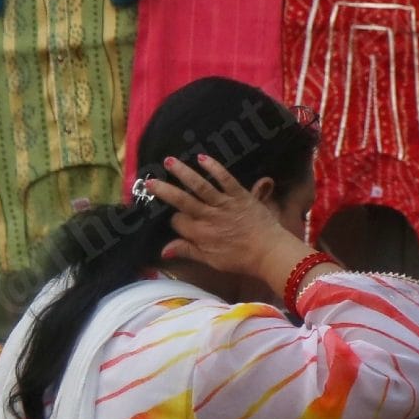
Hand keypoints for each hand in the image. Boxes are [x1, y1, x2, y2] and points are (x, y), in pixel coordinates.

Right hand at [145, 154, 314, 294]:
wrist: (269, 252)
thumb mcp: (211, 261)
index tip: (176, 218)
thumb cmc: (240, 259)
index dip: (174, 220)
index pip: (178, 222)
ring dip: (183, 173)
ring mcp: (224, 204)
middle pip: (181, 201)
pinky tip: (202, 157)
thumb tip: (163, 250)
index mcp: (200, 235)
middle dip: (164, 190)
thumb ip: (187, 251)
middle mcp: (208, 217)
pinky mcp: (240, 195)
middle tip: (149, 180)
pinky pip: (225, 179)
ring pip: (199, 186)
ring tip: (169, 161)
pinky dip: (214, 168)